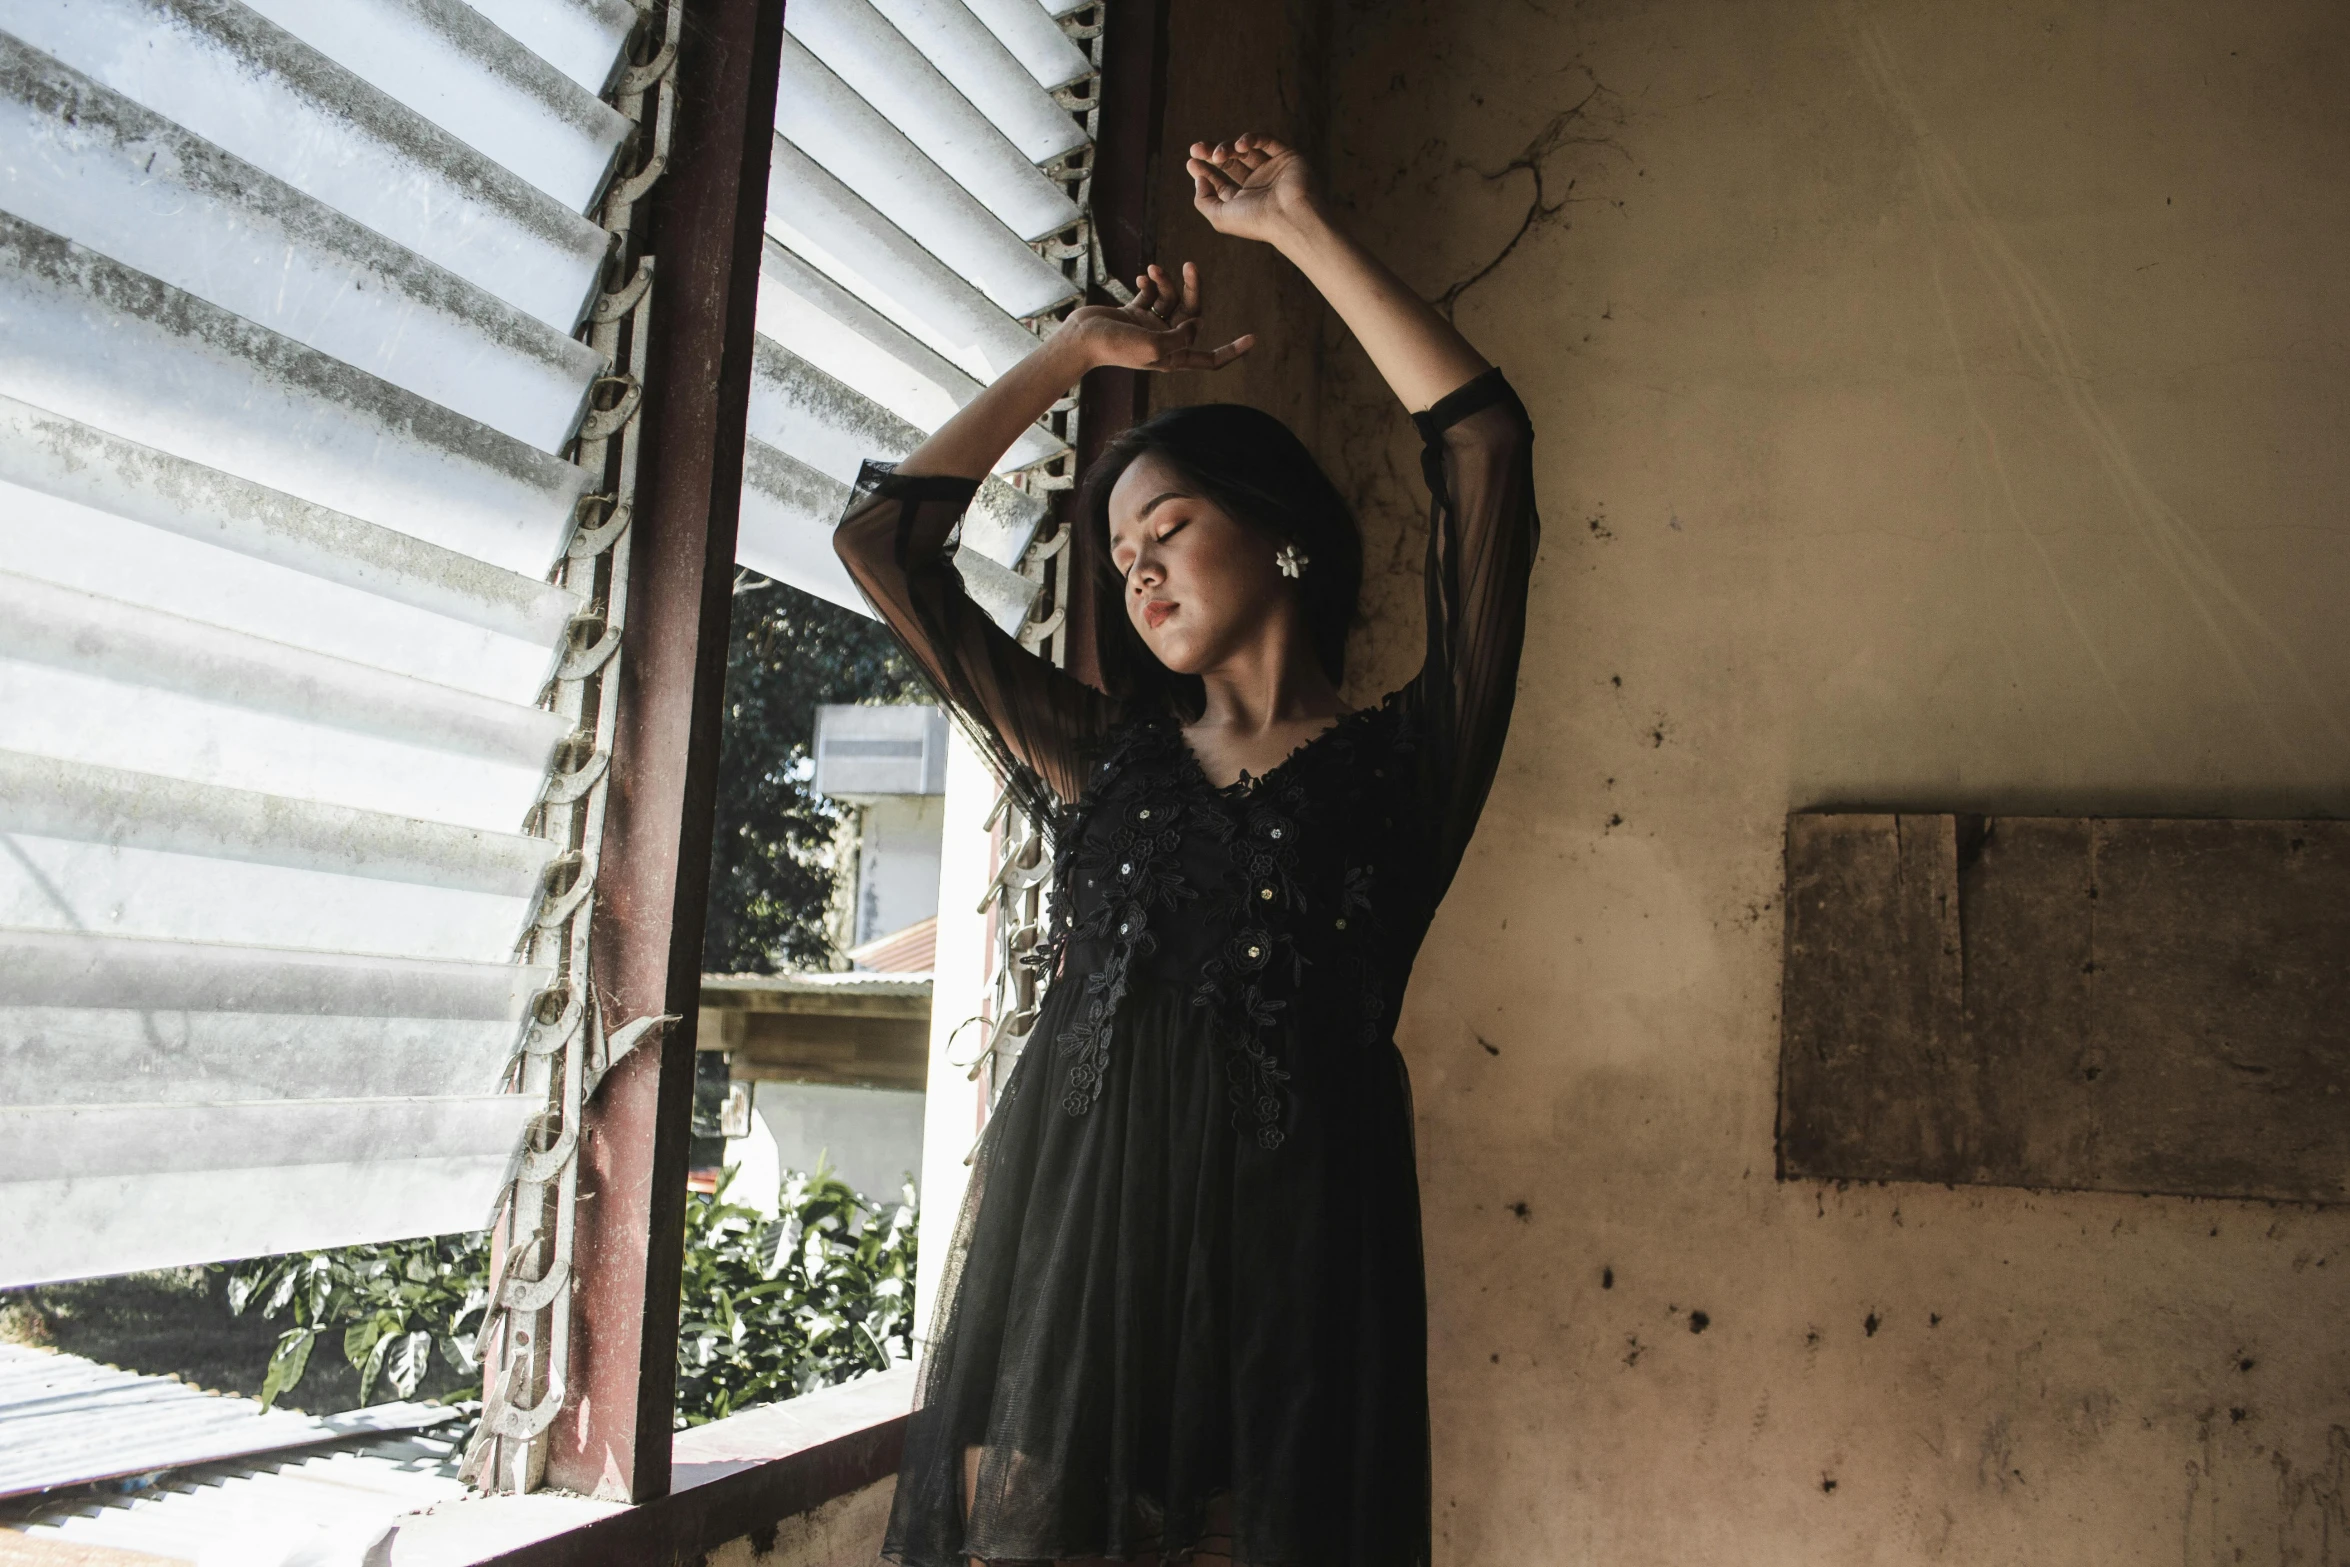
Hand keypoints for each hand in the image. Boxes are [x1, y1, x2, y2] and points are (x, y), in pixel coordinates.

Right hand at [1061, 261, 1254, 372]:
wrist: (1079, 339)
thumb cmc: (1114, 347)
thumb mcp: (1154, 346)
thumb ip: (1180, 337)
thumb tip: (1197, 325)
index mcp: (1172, 357)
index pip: (1209, 359)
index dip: (1232, 351)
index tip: (1252, 339)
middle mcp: (1164, 343)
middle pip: (1192, 314)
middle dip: (1193, 289)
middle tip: (1191, 266)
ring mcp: (1149, 328)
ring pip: (1171, 299)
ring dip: (1166, 281)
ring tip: (1154, 270)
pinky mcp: (1134, 314)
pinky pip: (1152, 294)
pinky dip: (1151, 283)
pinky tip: (1143, 276)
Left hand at [1187, 133, 1320, 245]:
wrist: (1291, 217)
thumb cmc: (1256, 221)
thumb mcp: (1219, 217)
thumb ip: (1203, 200)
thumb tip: (1198, 178)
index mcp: (1244, 201)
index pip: (1221, 182)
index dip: (1204, 171)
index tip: (1191, 161)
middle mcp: (1258, 185)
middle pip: (1230, 162)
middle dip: (1212, 153)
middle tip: (1196, 149)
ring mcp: (1272, 170)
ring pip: (1245, 150)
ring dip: (1228, 147)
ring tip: (1217, 155)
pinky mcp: (1286, 156)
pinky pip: (1266, 140)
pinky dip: (1251, 139)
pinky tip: (1239, 146)